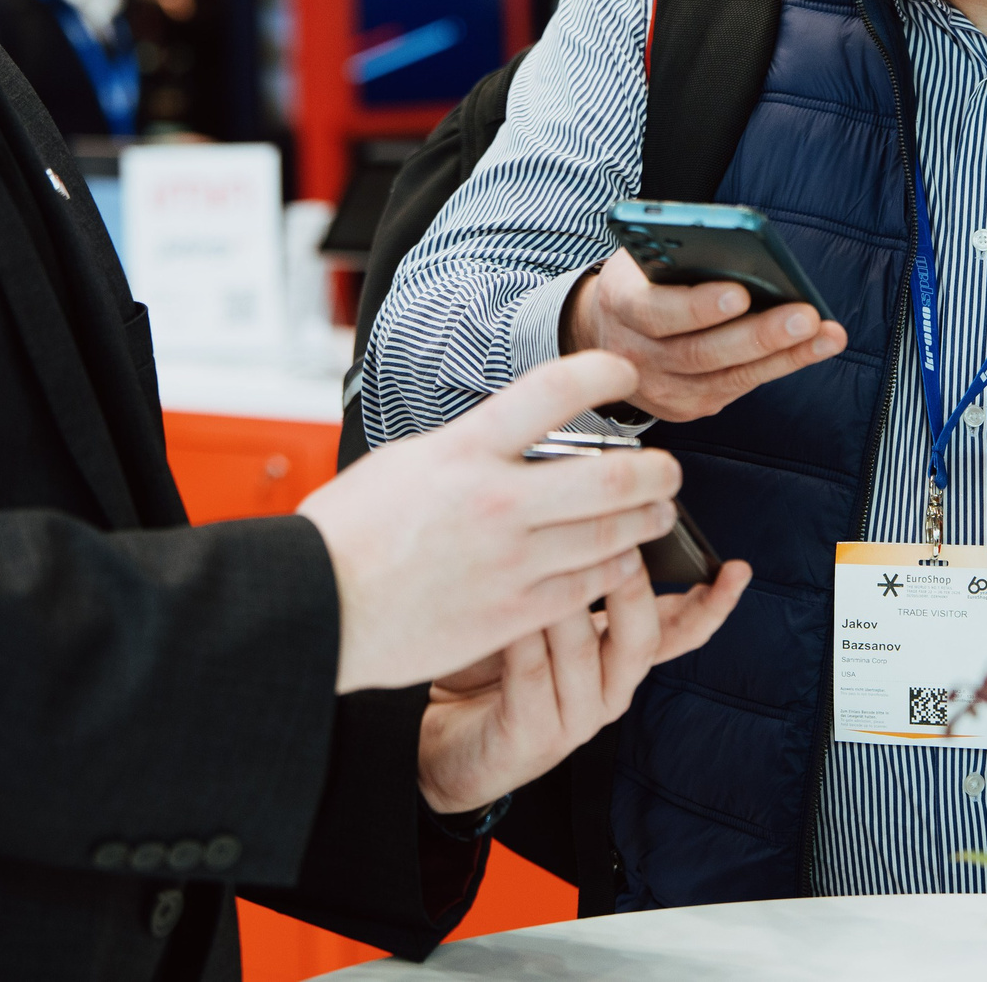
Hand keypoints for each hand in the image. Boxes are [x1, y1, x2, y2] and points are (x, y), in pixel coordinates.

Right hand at [300, 352, 683, 693]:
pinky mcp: (513, 613)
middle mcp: (497, 500)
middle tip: (670, 470)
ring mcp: (511, 561)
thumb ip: (469, 449)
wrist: (316, 605)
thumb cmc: (347, 532)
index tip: (623, 374)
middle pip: (613, 474)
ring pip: (613, 536)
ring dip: (647, 522)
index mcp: (465, 449)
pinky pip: (588, 587)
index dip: (603, 372)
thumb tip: (515, 439)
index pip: (555, 389)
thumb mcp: (406, 462)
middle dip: (657, 471)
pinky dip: (614, 570)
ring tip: (656, 515)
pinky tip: (618, 563)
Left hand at [417, 556, 752, 813]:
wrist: (441, 740)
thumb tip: (594, 507)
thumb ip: (574, 573)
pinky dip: (522, 639)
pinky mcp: (534, 737)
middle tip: (615, 544)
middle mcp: (609, 689)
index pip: (680, 630)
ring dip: (564, 605)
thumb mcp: (543, 613)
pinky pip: (533, 676)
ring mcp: (575, 718)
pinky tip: (505, 610)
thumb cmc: (492, 665)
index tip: (734, 570)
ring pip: (583, 651)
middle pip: (641, 638)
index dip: (711, 603)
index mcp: (619, 657)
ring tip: (543, 562)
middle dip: (629, 587)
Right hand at [559, 247, 847, 422]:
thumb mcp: (646, 256)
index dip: (698, 306)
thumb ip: (679, 256)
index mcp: (620, 305)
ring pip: (726, 377)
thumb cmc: (642, 281)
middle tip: (804, 316)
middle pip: (699, 352)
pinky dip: (777, 367)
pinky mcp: (684, 408)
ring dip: (783, 356)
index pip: (656, 311)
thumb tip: (744, 252)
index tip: (740, 293)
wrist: (606, 331)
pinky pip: (736, 388)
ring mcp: (659, 389)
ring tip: (824, 335)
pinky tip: (812, 348)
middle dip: (758, 335)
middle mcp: (634, 355)